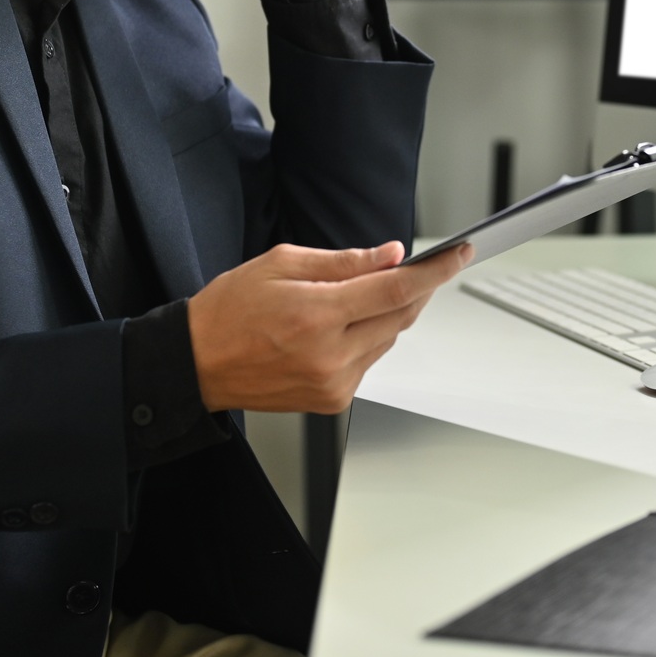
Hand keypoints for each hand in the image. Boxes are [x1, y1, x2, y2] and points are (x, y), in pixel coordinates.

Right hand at [187, 240, 473, 413]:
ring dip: (390, 312)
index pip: (395, 290)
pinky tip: (345, 324)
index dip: (435, 271)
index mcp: (316, 316)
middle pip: (400, 316)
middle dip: (416, 288)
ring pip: (389, 339)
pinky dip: (370, 337)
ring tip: (361, 294)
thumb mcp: (281, 264)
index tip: (459, 254)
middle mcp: (330, 356)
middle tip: (422, 266)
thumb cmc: (229, 311)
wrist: (196, 364)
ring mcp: (333, 384)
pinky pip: (370, 361)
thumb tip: (390, 256)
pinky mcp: (332, 401)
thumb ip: (343, 262)